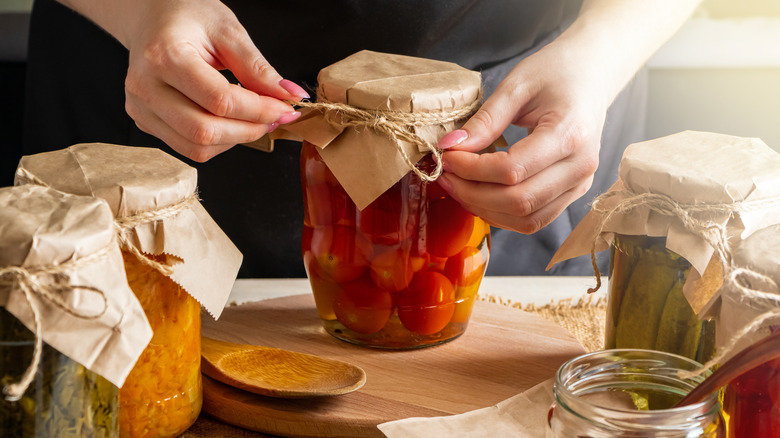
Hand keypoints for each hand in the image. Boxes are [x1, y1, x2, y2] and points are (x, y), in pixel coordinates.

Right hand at [110, 0, 308, 160]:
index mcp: (164, 56)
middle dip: (250, 130)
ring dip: (236, 139)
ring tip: (255, 118)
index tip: (285, 107)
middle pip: (205, 132)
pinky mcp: (144, 122)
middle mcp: (145, 87)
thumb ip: (257, 68)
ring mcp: (140, 109)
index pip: (219, 101)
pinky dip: (218, 141)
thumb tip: (290, 96)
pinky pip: (188, 147)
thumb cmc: (188, 17)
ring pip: (197, 147)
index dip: (260, 110)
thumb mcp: (228, 31)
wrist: (151, 17)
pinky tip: (230, 120)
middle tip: (274, 117)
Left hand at [435, 40, 605, 233]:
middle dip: (473, 193)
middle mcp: (581, 166)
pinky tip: (479, 194)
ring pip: (527, 219)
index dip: (472, 169)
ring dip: (485, 208)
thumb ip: (485, 120)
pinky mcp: (573, 193)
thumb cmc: (557, 72)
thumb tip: (451, 147)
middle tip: (445, 174)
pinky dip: (502, 214)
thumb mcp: (517, 85)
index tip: (447, 155)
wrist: (592, 75)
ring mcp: (580, 184)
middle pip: (519, 201)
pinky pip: (534, 219)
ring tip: (458, 185)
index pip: (512, 169)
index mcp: (571, 133)